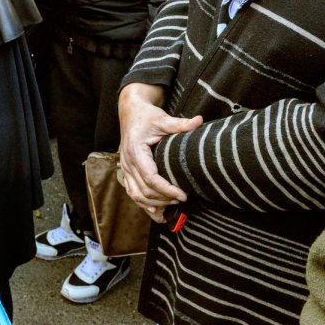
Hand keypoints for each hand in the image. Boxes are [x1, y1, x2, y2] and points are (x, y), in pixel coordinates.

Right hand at [118, 82, 202, 221]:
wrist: (130, 112)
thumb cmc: (146, 116)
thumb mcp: (163, 118)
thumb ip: (180, 124)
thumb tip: (200, 121)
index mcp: (136, 150)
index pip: (150, 178)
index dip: (167, 190)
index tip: (183, 195)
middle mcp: (127, 162)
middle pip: (144, 191)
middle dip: (164, 199)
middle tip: (183, 199)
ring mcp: (125, 168)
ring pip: (136, 195)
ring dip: (153, 205)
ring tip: (172, 207)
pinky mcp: (126, 171)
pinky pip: (132, 192)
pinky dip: (144, 204)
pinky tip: (157, 211)